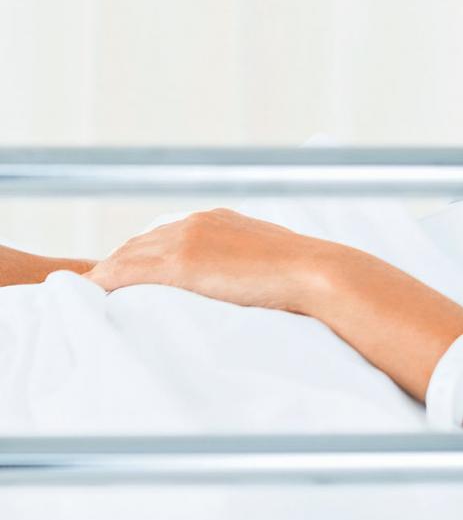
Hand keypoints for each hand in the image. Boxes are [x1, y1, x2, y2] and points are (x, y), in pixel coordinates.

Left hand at [88, 207, 348, 313]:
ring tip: (89, 300)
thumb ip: (241, 265)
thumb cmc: (305, 277)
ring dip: (105, 279)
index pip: (162, 238)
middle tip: (100, 294)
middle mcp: (196, 221)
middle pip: (136, 245)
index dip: (140, 260)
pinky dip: (102, 285)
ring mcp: (186, 238)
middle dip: (116, 269)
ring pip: (124, 258)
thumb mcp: (267, 262)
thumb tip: (235, 286)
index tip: (127, 281)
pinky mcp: (180, 262)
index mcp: (217, 219)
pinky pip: (123, 273)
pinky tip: (91, 298)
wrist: (317, 274)